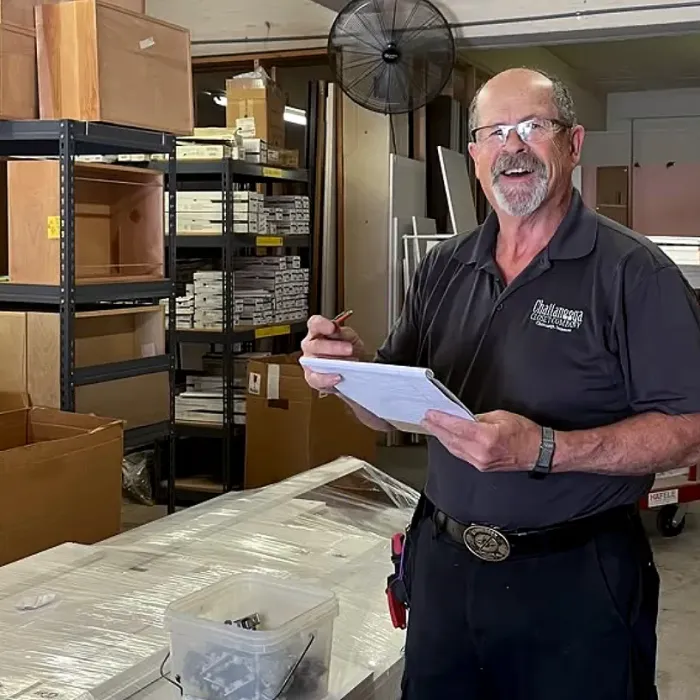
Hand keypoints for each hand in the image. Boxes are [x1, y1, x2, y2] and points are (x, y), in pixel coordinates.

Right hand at [300, 315, 365, 391]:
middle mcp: (310, 345)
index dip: (321, 324)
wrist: (352, 368)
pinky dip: (327, 379)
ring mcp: (309, 362)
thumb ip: (344, 333)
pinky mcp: (311, 377)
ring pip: (314, 362)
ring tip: (346, 365)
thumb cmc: (347, 350)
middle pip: (315, 344)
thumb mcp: (350, 338)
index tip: (332, 328)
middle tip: (349, 349)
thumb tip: (338, 332)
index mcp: (318, 331)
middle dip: (332, 347)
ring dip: (331, 363)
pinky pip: (316, 379)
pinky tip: (337, 377)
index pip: (315, 324)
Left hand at [421, 409, 540, 471]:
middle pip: (451, 439)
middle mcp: (481, 452)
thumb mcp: (501, 416)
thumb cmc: (525, 434)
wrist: (539, 452)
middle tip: (425, 420)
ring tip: (432, 428)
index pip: (456, 427)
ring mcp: (480, 462)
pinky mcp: (481, 466)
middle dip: (436, 429)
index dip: (441, 420)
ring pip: (454, 449)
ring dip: (441, 437)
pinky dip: (451, 445)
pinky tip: (446, 439)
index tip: (430, 414)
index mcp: (486, 437)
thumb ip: (479, 418)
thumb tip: (464, 418)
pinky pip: (461, 455)